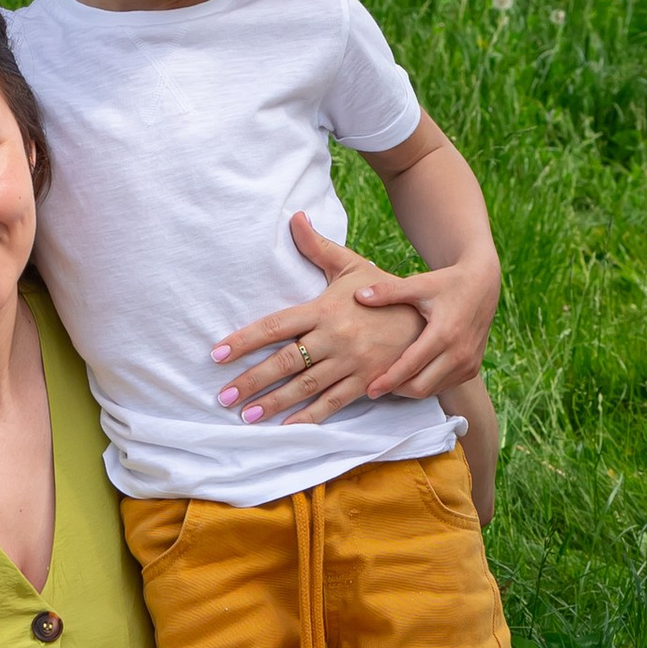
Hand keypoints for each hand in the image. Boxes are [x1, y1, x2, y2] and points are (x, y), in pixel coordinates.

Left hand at [211, 224, 421, 428]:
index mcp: (324, 309)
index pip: (275, 326)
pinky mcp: (366, 383)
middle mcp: (334, 338)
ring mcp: (351, 363)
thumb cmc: (383, 293)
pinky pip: (333, 404)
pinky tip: (286, 429)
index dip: (244, 340)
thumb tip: (295, 218)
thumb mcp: (352, 267)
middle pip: (285, 361)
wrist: (429, 318)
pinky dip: (309, 418)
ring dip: (274, 403)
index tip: (217, 353)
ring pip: (305, 386)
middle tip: (224, 396)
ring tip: (246, 416)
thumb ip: (318, 248)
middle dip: (252, 380)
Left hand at [357, 239, 499, 403]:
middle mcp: (460, 352)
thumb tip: (358, 295)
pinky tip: (409, 376)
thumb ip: (389, 291)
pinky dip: (425, 385)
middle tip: (375, 387)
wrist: (483, 284)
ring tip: (389, 382)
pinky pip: (444, 385)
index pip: (411, 366)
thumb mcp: (419, 283)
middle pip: (420, 386)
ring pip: (432, 389)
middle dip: (396, 389)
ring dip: (410, 389)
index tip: (370, 389)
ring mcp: (468, 363)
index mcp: (445, 333)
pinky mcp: (472, 368)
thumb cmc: (447, 282)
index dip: (388, 380)